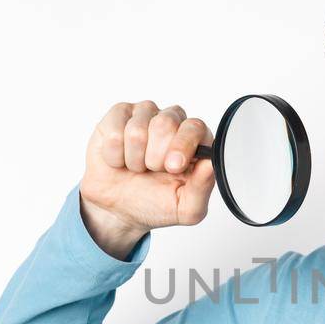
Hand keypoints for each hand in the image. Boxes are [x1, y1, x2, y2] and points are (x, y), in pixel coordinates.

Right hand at [80, 100, 216, 244]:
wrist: (119, 208)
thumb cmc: (154, 203)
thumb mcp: (185, 208)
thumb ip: (202, 187)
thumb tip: (211, 163)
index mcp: (194, 140)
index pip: (195, 127)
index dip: (183, 145)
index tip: (173, 168)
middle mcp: (172, 121)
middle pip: (165, 123)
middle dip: (155, 157)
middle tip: (152, 170)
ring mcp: (145, 114)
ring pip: (137, 130)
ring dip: (134, 159)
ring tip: (136, 167)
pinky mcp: (119, 114)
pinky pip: (114, 131)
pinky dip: (114, 155)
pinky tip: (119, 160)